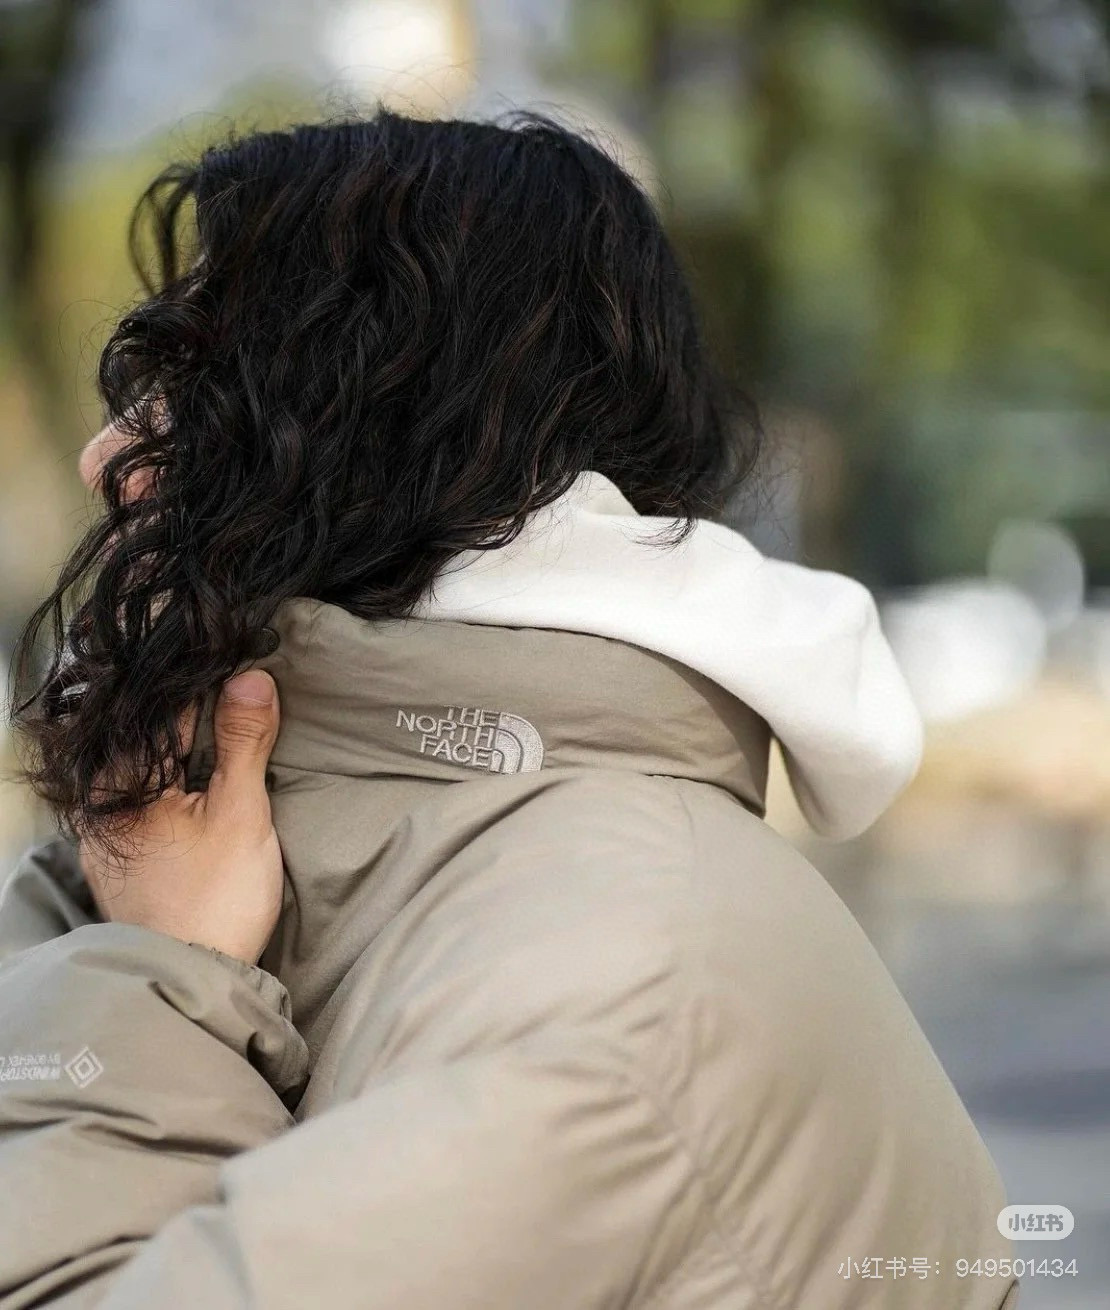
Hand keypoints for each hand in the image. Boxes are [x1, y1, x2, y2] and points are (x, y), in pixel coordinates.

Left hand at [81, 670, 283, 965]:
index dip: (213, 685)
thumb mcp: (240, 811)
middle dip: (202, 716)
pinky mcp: (121, 855)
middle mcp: (101, 799)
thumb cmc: (214, 897)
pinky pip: (149, 797)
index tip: (249, 671)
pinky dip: (179, 782)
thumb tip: (252, 677)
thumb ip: (244, 740)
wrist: (188, 980)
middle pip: (155, 736)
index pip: (168, 707)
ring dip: (191, 750)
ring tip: (237, 734)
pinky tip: (209, 782)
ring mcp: (106, 829)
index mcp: (121, 780)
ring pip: (152, 768)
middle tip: (250, 699)